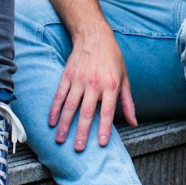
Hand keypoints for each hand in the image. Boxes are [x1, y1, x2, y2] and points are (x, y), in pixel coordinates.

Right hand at [49, 30, 137, 149]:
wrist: (94, 36)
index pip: (107, 111)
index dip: (105, 128)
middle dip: (82, 132)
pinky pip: (59, 96)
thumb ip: (127, 102)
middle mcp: (94, 84)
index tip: (101, 144)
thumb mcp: (124, 78)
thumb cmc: (112, 58)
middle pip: (87, 112)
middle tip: (79, 148)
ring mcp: (78, 80)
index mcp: (110, 85)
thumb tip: (134, 123)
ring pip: (70, 106)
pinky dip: (54, 110)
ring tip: (60, 140)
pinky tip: (51, 122)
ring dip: (65, 124)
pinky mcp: (67, 76)